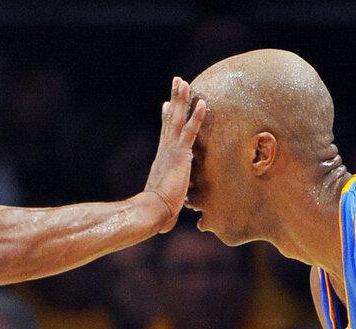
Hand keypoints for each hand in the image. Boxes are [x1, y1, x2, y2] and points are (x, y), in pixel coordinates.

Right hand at [143, 77, 205, 232]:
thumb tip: (168, 219)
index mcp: (162, 161)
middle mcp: (165, 151)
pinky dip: (197, 117)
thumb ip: (170, 203)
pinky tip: (203, 102)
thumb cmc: (156, 213)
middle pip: (170, 120)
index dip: (167, 118)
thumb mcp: (166, 203)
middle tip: (177, 82)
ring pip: (178, 120)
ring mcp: (172, 151)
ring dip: (182, 100)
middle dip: (175, 100)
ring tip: (185, 82)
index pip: (165, 135)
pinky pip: (191, 132)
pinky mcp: (181, 155)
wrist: (152, 211)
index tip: (167, 105)